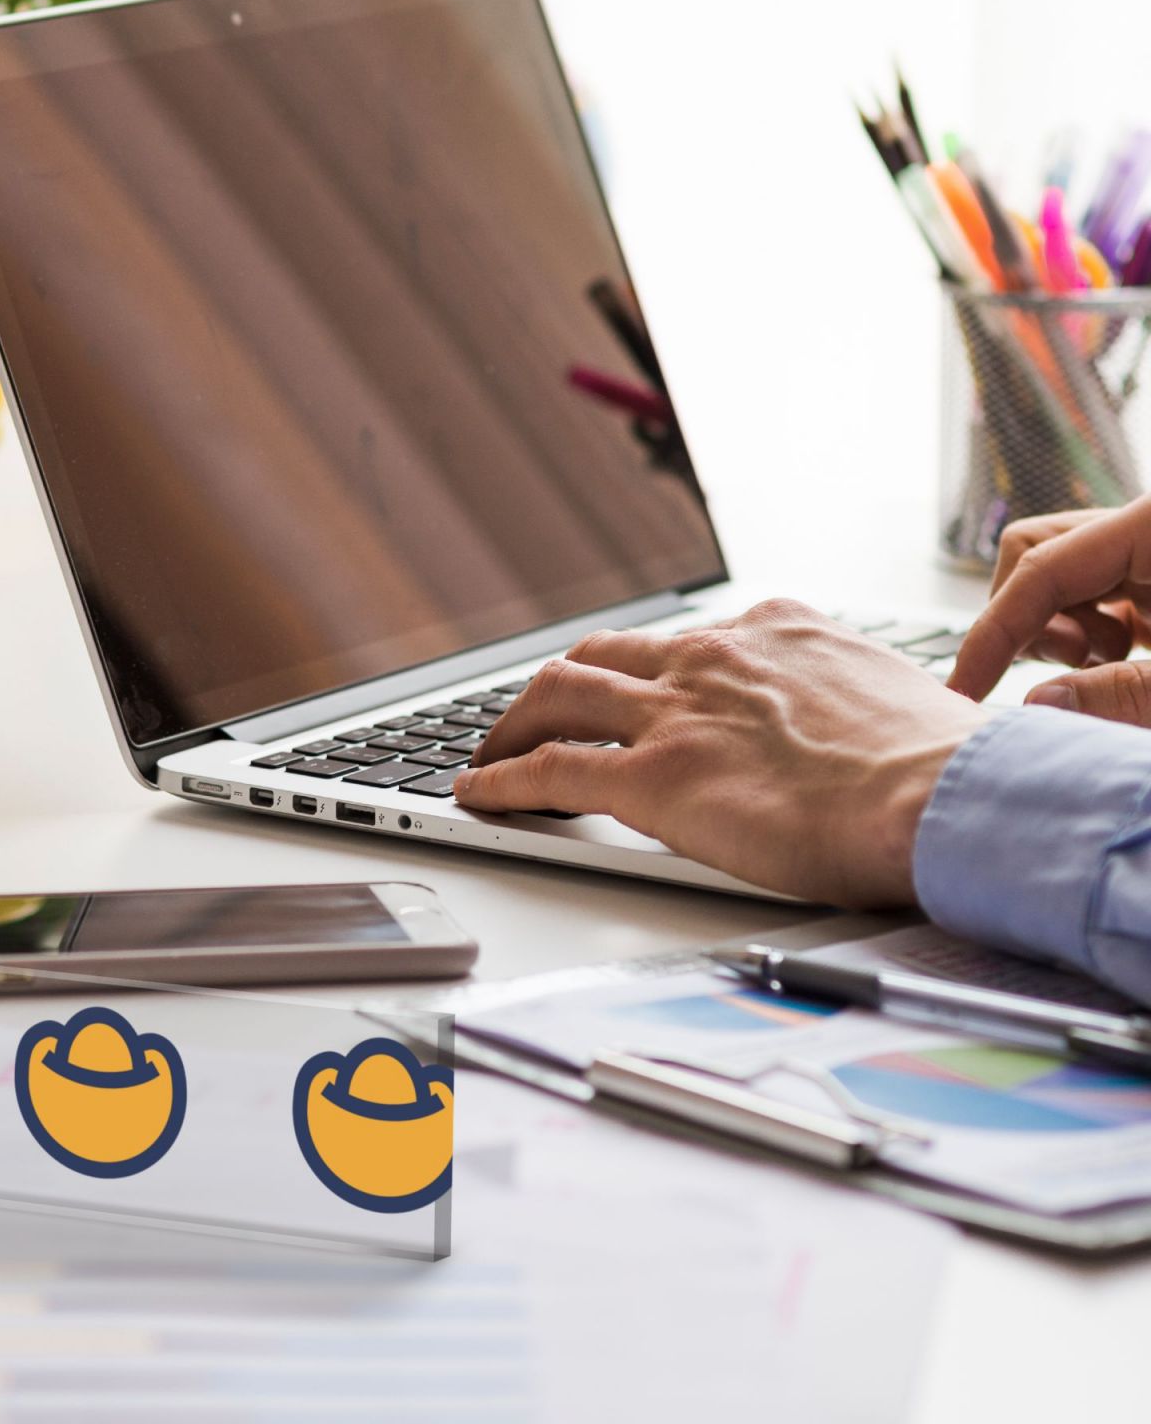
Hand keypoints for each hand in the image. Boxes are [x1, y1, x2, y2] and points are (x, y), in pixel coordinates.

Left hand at [450, 600, 993, 905]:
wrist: (950, 798)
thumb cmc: (946, 768)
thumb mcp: (897, 703)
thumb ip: (852, 705)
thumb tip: (866, 737)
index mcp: (777, 632)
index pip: (686, 642)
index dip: (648, 670)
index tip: (636, 689)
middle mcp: (714, 658)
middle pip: (603, 655)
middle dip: (562, 683)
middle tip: (541, 713)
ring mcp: (677, 713)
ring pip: (559, 695)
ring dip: (515, 722)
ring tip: (493, 749)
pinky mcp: (654, 779)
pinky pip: (550, 770)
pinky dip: (504, 779)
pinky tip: (481, 792)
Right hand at [948, 498, 1150, 721]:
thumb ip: (1126, 695)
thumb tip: (1037, 701)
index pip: (1042, 566)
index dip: (993, 630)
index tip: (963, 689)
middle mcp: (1142, 529)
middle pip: (1036, 555)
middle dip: (1031, 620)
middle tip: (1076, 665)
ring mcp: (1146, 552)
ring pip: (1059, 576)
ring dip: (1065, 630)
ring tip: (1117, 663)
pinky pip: (1095, 593)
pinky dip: (1090, 637)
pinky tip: (1123, 661)